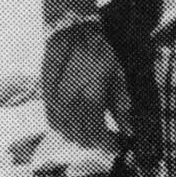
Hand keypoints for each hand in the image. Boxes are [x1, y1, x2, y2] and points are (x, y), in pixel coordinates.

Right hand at [41, 23, 130, 150]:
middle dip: (97, 143)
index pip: (98, 135)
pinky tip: (74, 126)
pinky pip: (53, 123)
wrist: (72, 31)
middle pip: (82, 138)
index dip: (108, 144)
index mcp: (91, 100)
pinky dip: (64, 130)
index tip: (116, 145)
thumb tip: (128, 129)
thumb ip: (121, 105)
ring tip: (92, 133)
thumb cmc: (98, 52)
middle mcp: (72, 105)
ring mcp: (56, 102)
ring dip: (80, 138)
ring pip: (67, 134)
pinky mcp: (46, 97)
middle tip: (107, 138)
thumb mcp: (116, 75)